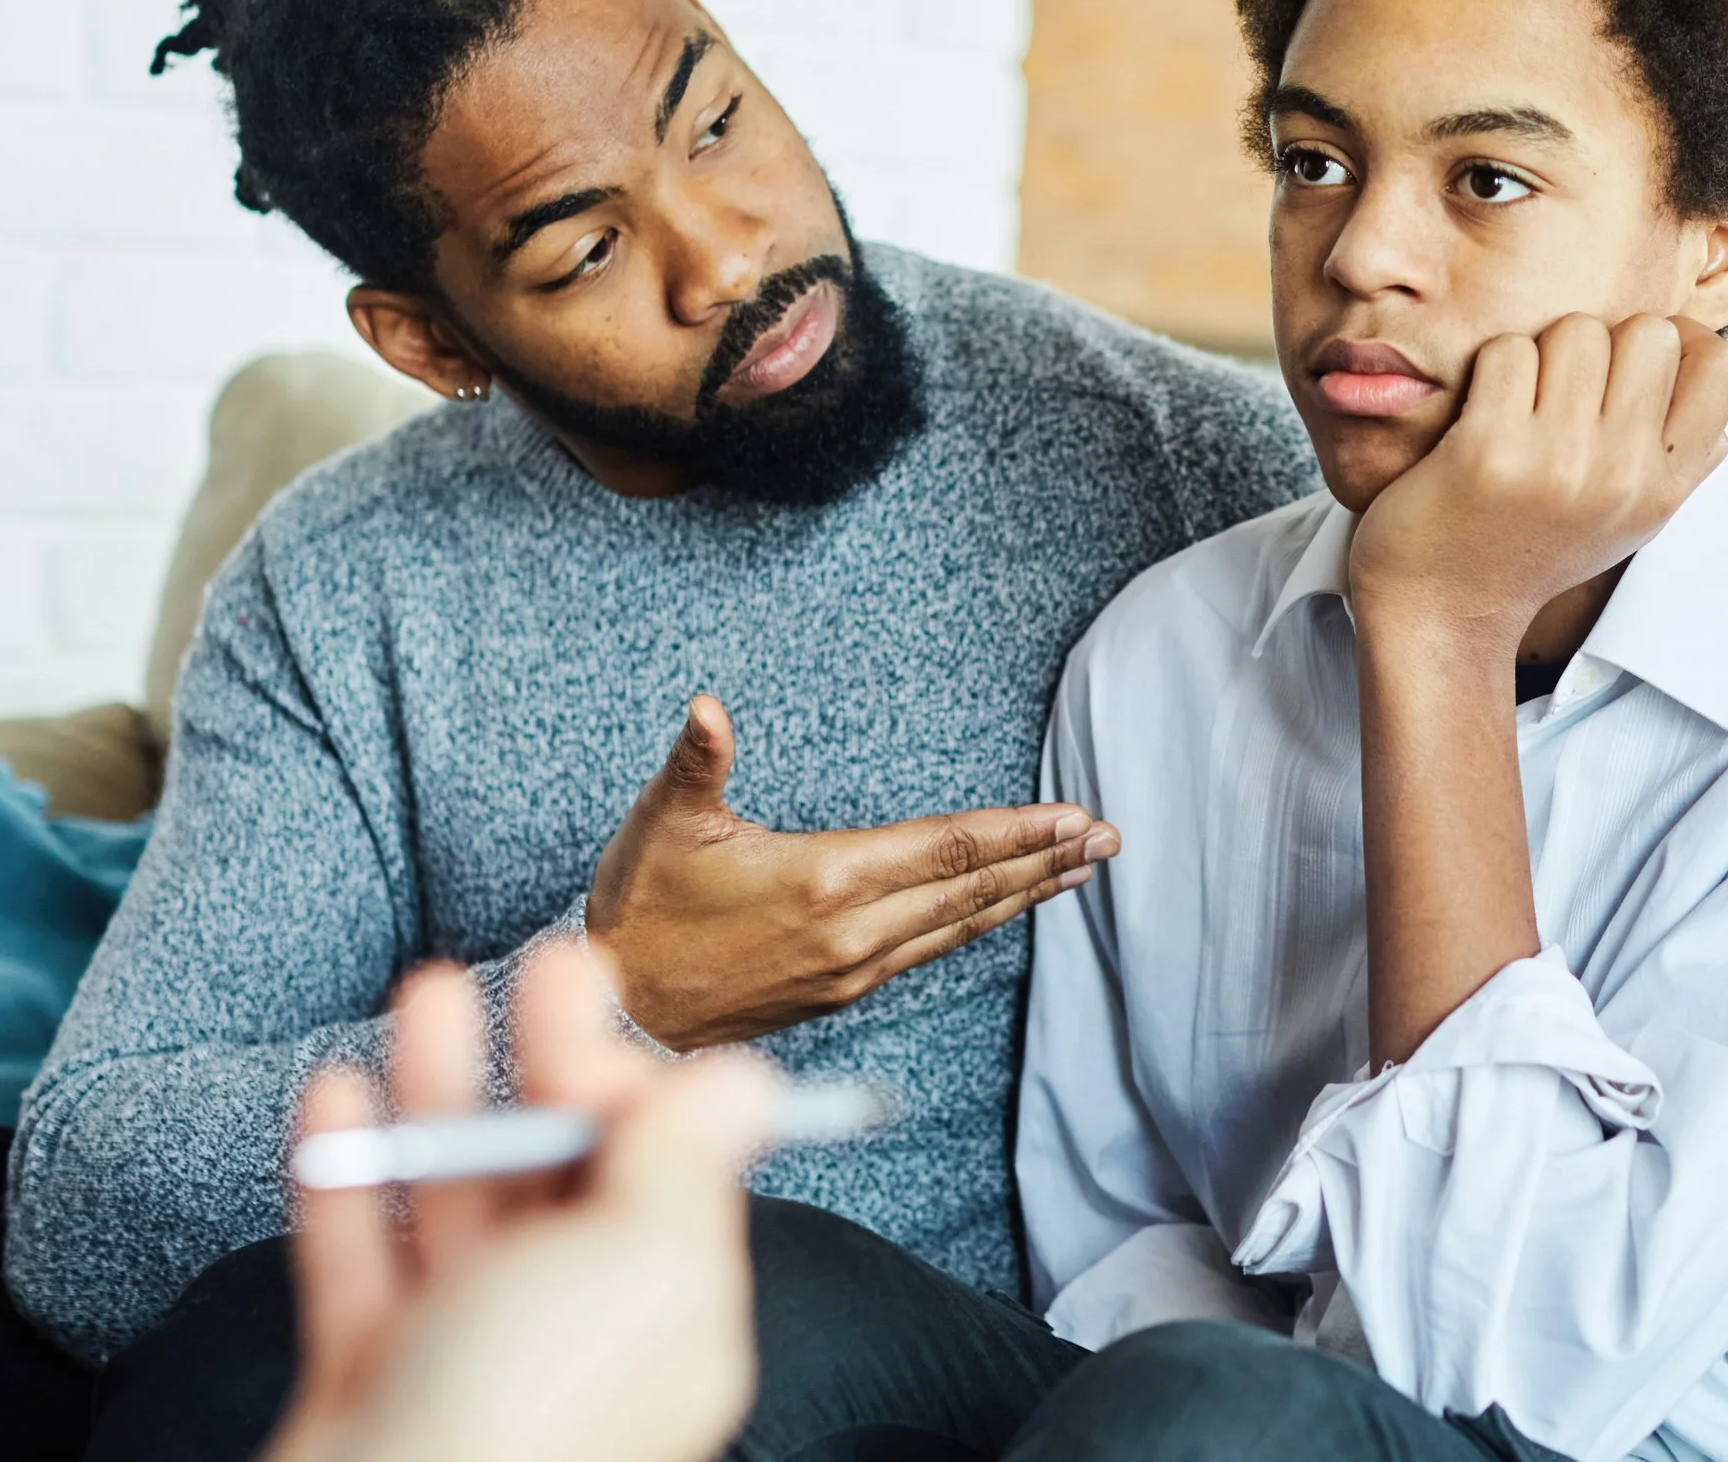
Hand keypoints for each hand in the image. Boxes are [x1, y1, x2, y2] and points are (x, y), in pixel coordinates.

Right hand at [264, 944, 776, 1461]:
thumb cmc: (521, 1416)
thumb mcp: (633, 1266)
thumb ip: (682, 1164)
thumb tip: (745, 1080)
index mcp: (669, 1320)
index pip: (672, 1174)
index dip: (635, 1083)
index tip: (598, 1006)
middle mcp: (576, 1340)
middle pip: (566, 1177)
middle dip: (547, 1064)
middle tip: (536, 962)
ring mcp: (466, 1368)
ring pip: (459, 1203)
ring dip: (443, 1095)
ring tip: (422, 995)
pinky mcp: (368, 1387)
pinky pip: (360, 1265)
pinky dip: (348, 1178)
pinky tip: (333, 1098)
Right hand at [586, 695, 1118, 1049]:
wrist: (616, 1020)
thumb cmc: (637, 914)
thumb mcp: (660, 825)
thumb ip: (696, 762)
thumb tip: (708, 708)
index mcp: (824, 880)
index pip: (944, 849)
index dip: (1015, 831)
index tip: (1074, 817)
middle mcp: (852, 933)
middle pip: (971, 890)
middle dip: (1046, 861)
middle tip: (1111, 838)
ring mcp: (850, 970)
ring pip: (958, 925)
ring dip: (1024, 894)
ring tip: (1079, 871)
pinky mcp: (839, 993)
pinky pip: (929, 951)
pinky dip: (977, 923)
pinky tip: (1000, 908)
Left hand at [1348, 313, 1727, 645]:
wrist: (1443, 609)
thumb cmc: (1533, 548)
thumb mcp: (1630, 520)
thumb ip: (1682, 461)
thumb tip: (1719, 389)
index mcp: (1666, 487)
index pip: (1725, 367)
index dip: (1683, 340)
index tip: (1634, 361)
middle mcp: (1624, 475)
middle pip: (1649, 331)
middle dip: (1604, 341)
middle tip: (1565, 387)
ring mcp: (1559, 462)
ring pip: (1577, 330)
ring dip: (1542, 352)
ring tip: (1521, 404)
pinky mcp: (1490, 450)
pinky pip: (1509, 350)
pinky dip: (1489, 368)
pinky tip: (1480, 415)